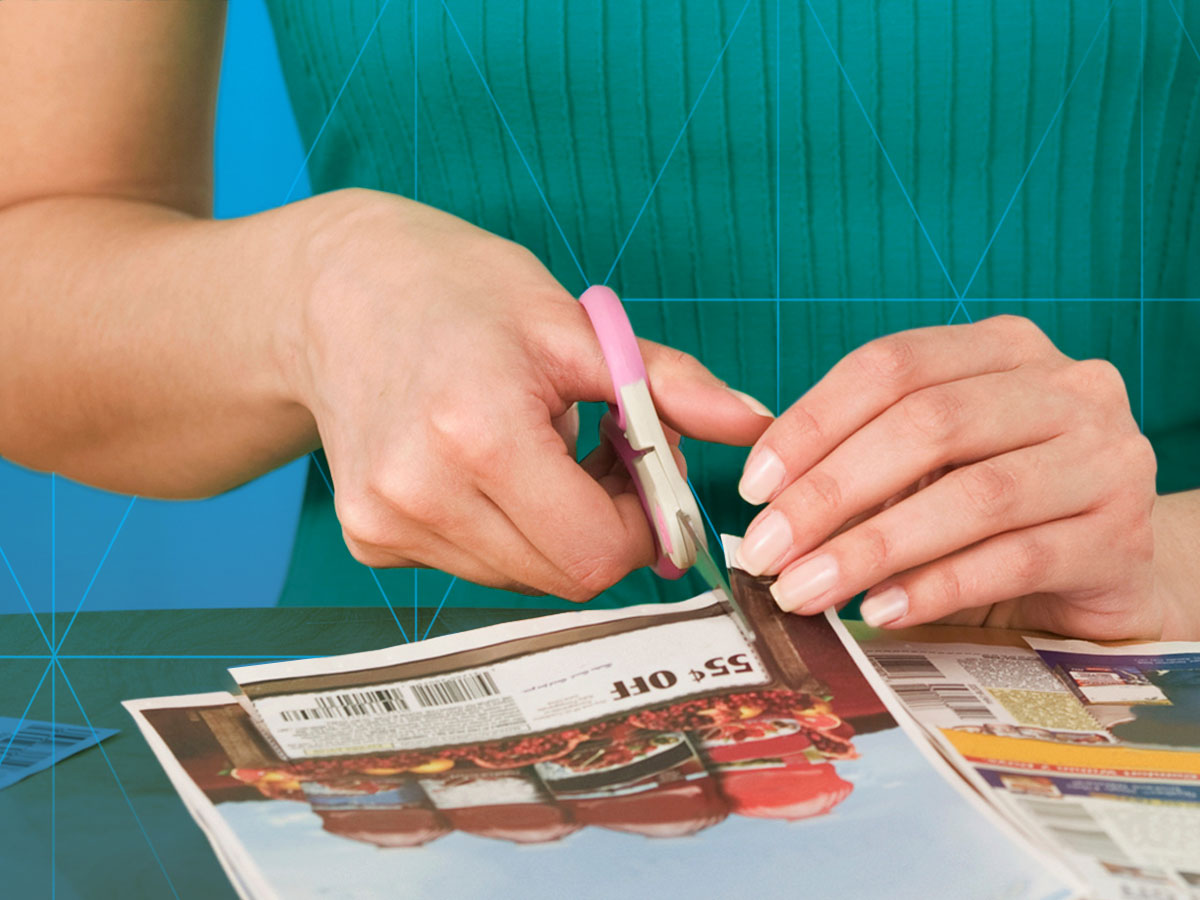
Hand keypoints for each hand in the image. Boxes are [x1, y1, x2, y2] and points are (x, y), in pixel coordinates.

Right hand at [284, 189, 772, 600]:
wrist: (337, 292)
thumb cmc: (458, 292)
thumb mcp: (572, 323)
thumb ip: (669, 384)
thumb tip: (752, 423)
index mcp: (478, 435)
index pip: (597, 551)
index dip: (644, 522)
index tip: (646, 467)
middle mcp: (421, 494)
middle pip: (565, 576)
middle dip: (606, 526)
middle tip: (599, 453)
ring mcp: (386, 524)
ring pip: (523, 578)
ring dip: (556, 529)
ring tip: (539, 449)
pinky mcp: (370, 540)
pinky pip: (475, 566)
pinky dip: (507, 531)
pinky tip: (489, 468)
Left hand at [734, 315, 1161, 639]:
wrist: (1109, 562)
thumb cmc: (1002, 505)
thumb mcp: (933, 462)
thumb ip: (865, 460)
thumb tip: (769, 498)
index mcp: (1003, 349)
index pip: (891, 366)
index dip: (813, 423)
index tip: (755, 484)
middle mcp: (1064, 388)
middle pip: (928, 425)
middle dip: (831, 492)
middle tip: (768, 549)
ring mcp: (1105, 457)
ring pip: (974, 496)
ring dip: (874, 547)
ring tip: (807, 587)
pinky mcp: (1120, 536)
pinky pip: (1015, 559)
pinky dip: (938, 586)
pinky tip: (881, 609)